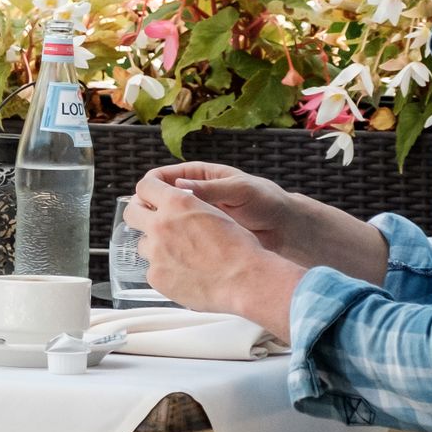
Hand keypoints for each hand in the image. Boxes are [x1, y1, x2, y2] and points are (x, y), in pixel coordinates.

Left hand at [123, 182, 300, 338]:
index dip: (146, 192)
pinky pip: (152, 270)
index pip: (145, 186)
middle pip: (131, 213)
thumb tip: (178, 204)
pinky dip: (165, 271)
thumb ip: (189, 207)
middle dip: (139, 216)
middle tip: (151, 224)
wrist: (245, 280)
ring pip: (142, 245)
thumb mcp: (214, 213)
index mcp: (177, 203)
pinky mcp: (155, 276)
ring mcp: (155, 252)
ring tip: (179, 256)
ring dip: (155, 247)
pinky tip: (184, 275)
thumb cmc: (239, 248)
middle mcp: (161, 224)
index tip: (148, 198)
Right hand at [136, 162, 290, 250]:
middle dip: (148, 210)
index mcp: (200, 178)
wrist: (286, 229)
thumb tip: (180, 185)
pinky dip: (171, 246)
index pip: (162, 178)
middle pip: (156, 201)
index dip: (150, 187)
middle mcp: (193, 198)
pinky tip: (172, 254)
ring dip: (158, 231)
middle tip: (147, 221)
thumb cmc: (267, 202)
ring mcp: (195, 221)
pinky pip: (178, 241)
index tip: (145, 197)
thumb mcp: (240, 190)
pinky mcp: (201, 239)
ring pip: (164, 224)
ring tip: (157, 240)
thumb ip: (211, 188)